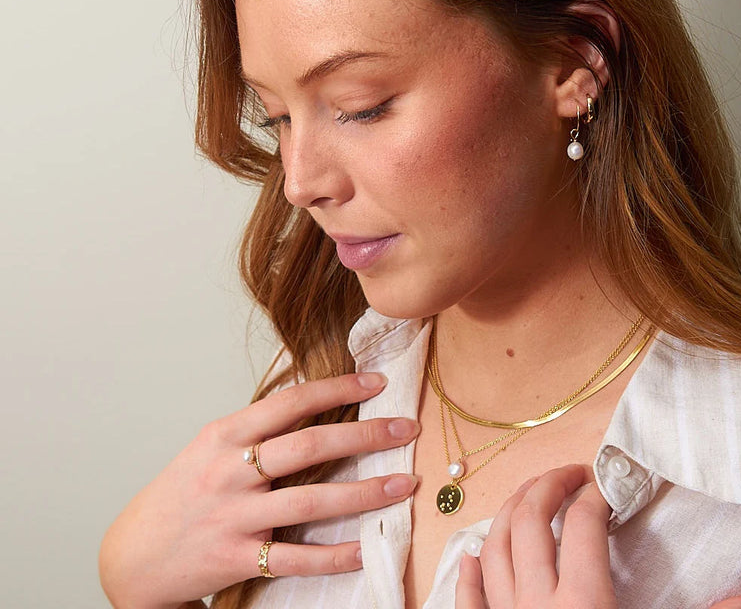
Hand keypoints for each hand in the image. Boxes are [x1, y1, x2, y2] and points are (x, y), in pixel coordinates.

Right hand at [99, 372, 418, 608]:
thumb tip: (316, 400)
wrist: (133, 553)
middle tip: (406, 428)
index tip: (376, 381)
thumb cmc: (183, 490)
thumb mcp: (212, 445)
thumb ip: (259, 427)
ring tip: (404, 485)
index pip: (291, 401)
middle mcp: (231, 471)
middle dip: (365, 435)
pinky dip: (335, 555)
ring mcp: (235, 516)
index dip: (338, 388)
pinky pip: (296, 559)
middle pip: (309, 446)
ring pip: (311, 503)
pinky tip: (367, 548)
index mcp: (226, 434)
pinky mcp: (238, 558)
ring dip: (365, 494)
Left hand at [454, 464, 740, 608]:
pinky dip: (467, 574)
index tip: (608, 485)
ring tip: (529, 496)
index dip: (596, 496)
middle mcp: (537, 604)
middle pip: (529, 522)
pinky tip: (471, 554)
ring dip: (507, 513)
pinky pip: (469, 601)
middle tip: (570, 474)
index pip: (584, 526)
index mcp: (584, 604)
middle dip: (547, 486)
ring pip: (494, 548)